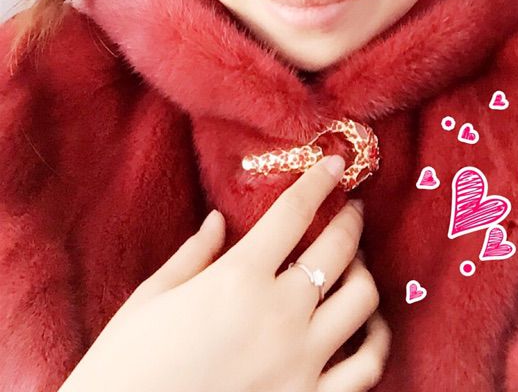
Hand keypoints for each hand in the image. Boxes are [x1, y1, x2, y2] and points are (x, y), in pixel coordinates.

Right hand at [58, 155, 390, 391]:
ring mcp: (301, 360)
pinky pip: (367, 366)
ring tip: (354, 263)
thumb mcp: (152, 297)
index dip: (319, 181)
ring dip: (364, 271)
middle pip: (338, 249)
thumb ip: (194, 253)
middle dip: (350, 219)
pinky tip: (369, 323)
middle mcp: (279, 313)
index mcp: (238, 278)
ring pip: (362, 300)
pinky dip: (377, 338)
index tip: (335, 163)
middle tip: (351, 209)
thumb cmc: (128, 364)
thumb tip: (219, 220)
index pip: (293, 213)